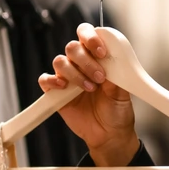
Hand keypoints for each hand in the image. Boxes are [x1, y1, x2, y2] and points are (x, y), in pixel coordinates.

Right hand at [38, 23, 138, 165]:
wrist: (109, 134)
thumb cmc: (117, 110)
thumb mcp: (123, 92)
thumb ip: (115, 75)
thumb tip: (109, 62)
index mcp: (97, 58)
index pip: (87, 35)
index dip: (91, 38)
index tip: (102, 52)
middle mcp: (80, 64)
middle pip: (72, 47)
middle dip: (86, 61)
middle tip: (100, 77)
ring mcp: (67, 78)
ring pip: (60, 61)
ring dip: (75, 73)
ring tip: (90, 88)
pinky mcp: (56, 93)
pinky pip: (45, 80)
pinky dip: (52, 81)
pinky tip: (64, 88)